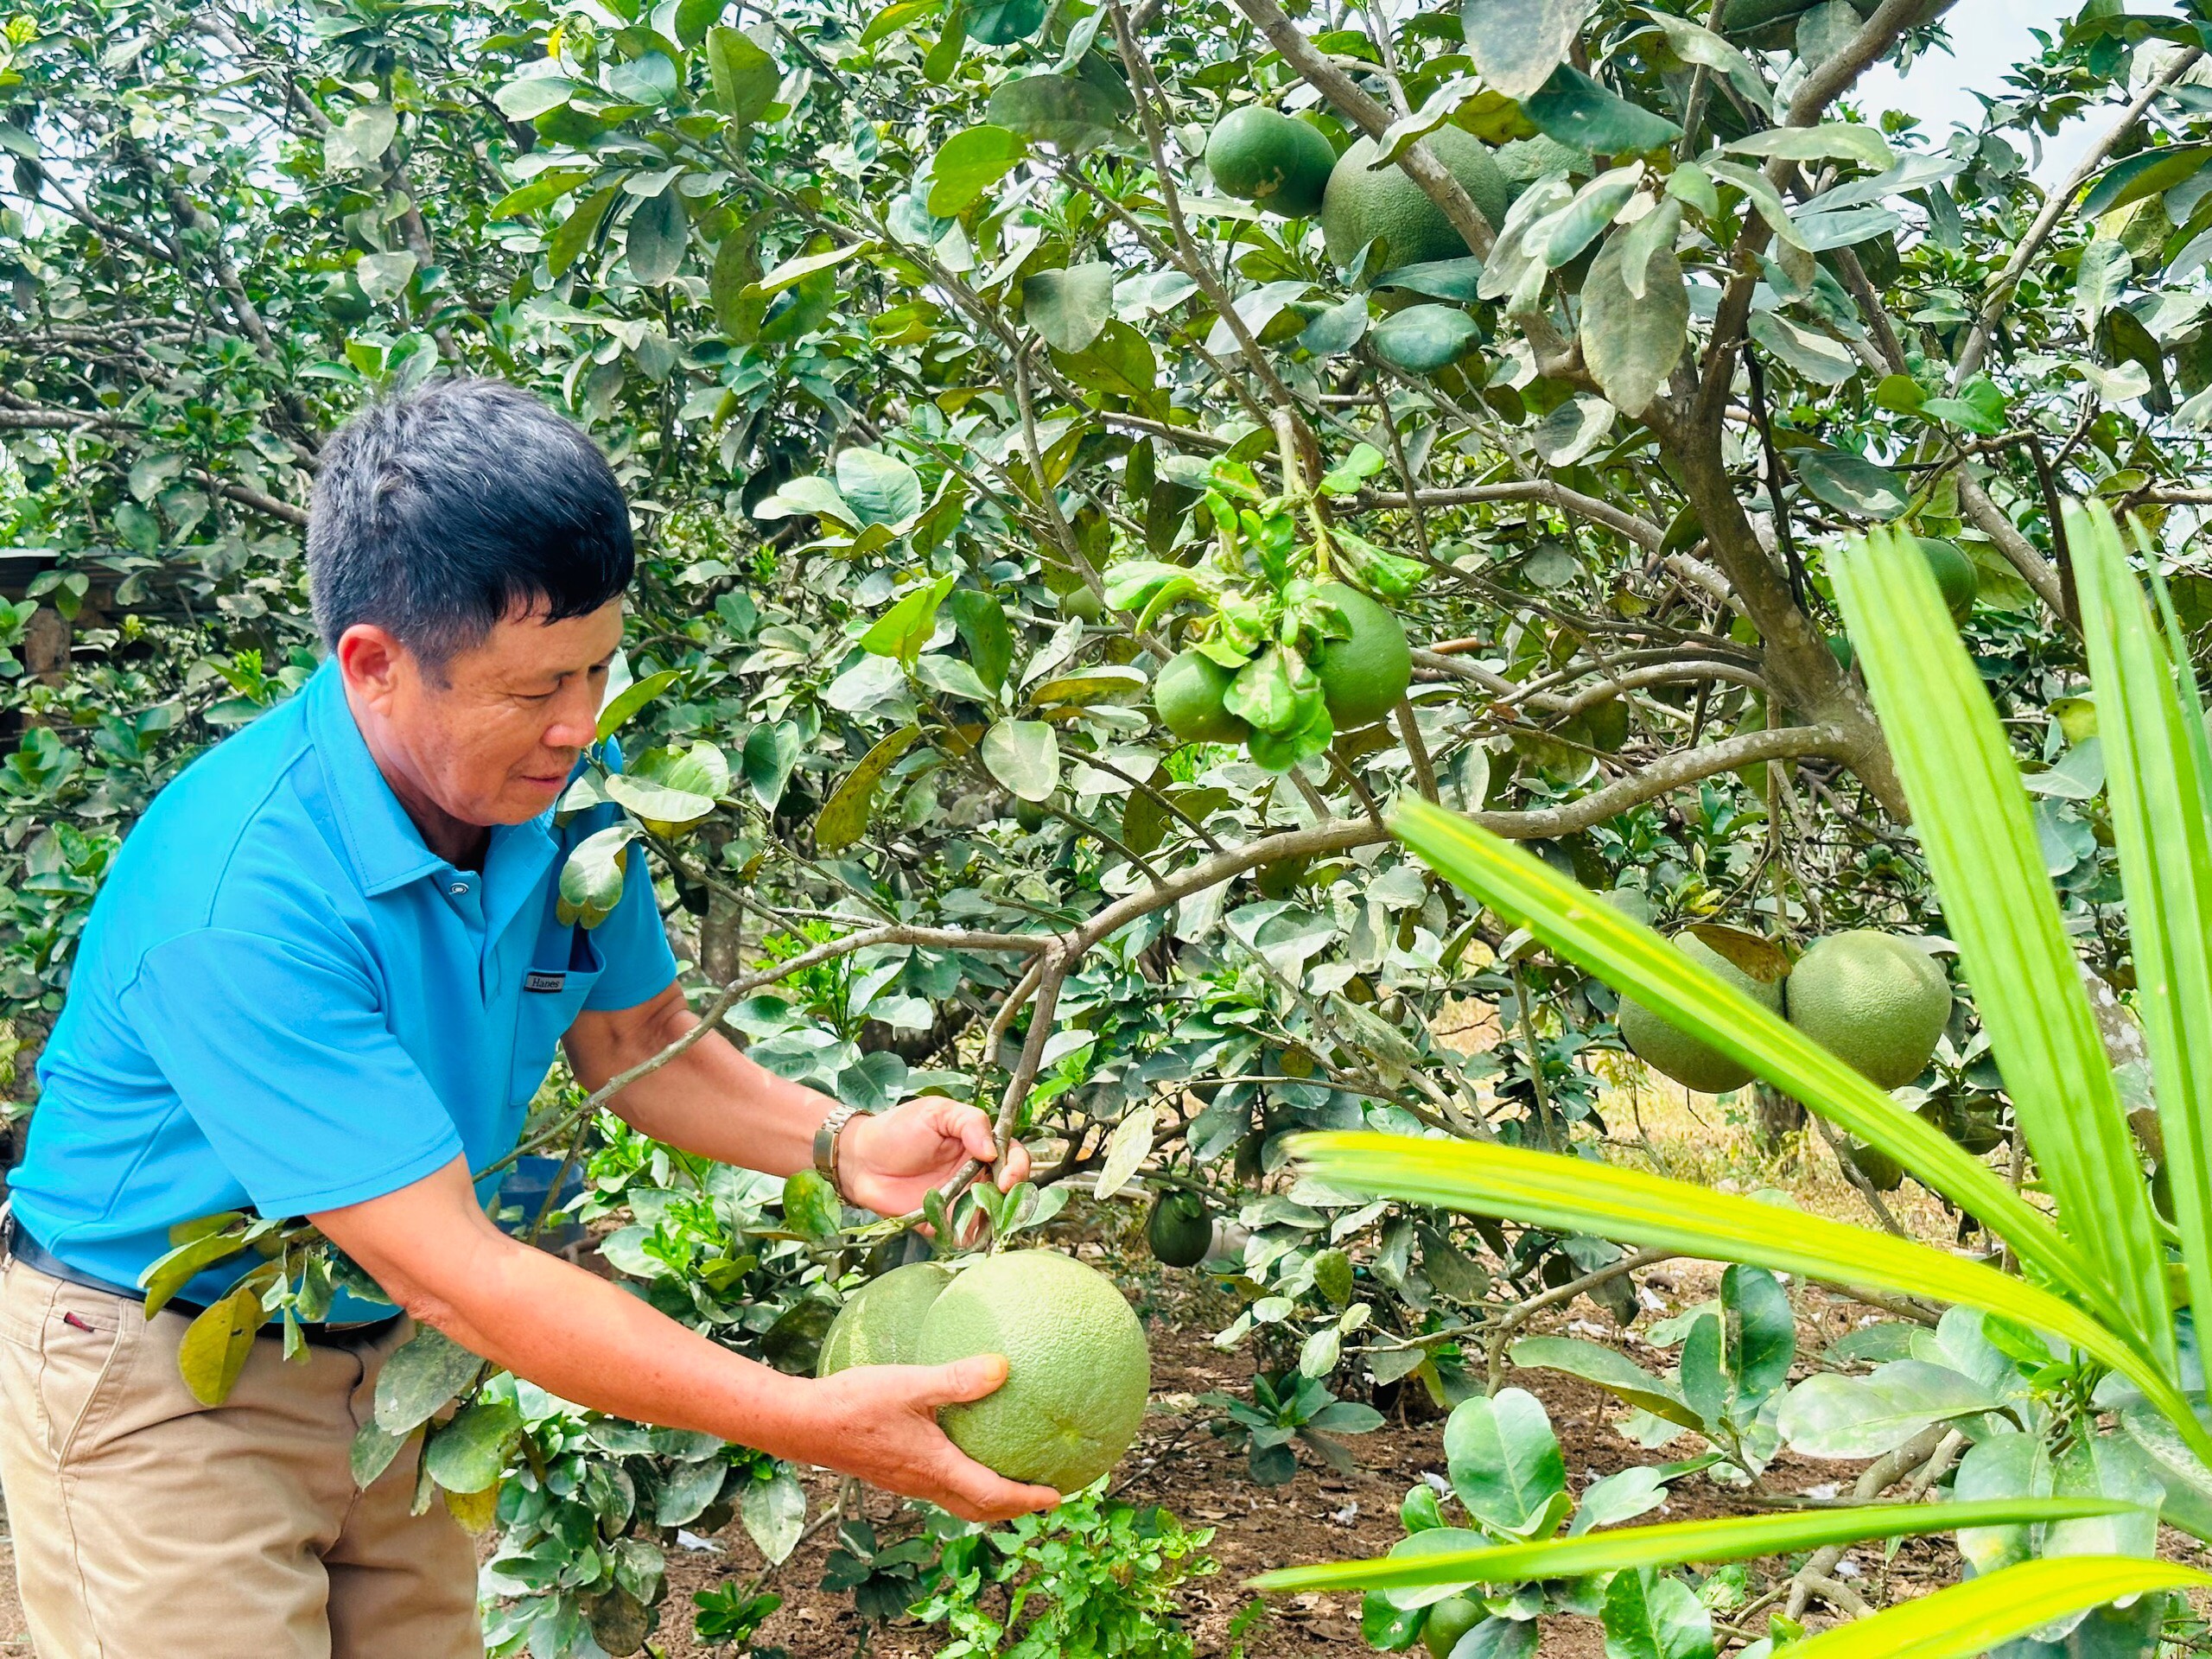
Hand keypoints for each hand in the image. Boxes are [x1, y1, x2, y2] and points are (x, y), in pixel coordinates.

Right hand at [813, 1356, 1060, 1521]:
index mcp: (936, 1467)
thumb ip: (957, 1379)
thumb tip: (1003, 1367)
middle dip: (1013, 1507)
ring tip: (1012, 1480)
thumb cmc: (855, 1404)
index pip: (992, 1495)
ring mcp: (907, 1480)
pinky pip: (941, 1487)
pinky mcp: (894, 1471)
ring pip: (958, 1500)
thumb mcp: (911, 1385)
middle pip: (978, 1508)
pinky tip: (963, 1454)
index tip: (1057, 1496)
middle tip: (1043, 1496)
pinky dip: (965, 1483)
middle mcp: (924, 1482)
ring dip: (989, 1498)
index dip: (1027, 1498)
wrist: (804, 1424)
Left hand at [836, 1096, 1031, 1218]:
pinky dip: (971, 1238)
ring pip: (992, 1214)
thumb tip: (993, 1150)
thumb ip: (969, 1122)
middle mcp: (974, 1175)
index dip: (1017, 1166)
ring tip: (987, 1219)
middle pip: (1009, 1189)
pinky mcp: (943, 1224)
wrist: (859, 1159)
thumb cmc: (897, 1129)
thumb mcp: (936, 1112)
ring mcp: (960, 1201)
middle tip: (1001, 1198)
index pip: (1012, 1155)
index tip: (1006, 1177)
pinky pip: (964, 1235)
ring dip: (995, 1218)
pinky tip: (969, 1234)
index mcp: (977, 1146)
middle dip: (1013, 1196)